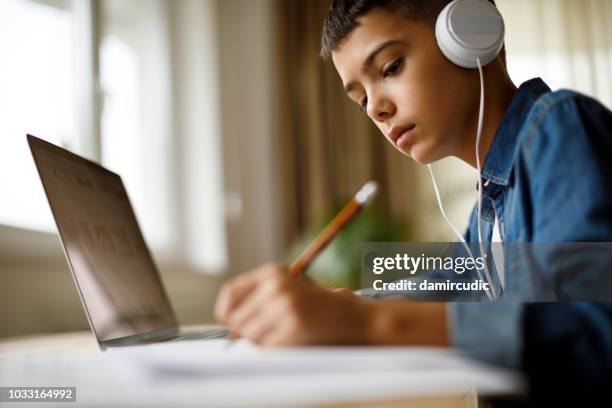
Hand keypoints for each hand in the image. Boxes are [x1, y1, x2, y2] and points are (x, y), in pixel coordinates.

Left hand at [214, 263, 371, 346]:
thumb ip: (258, 301)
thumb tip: (230, 328)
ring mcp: (284, 305)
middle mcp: (276, 285)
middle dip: (247, 331)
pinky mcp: (293, 325)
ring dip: (261, 341)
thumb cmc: (317, 307)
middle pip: (237, 318)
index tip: (230, 322)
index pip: (230, 292)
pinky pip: (267, 347)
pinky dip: (275, 349)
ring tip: (283, 334)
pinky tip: (292, 340)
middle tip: (267, 332)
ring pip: (250, 335)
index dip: (225, 311)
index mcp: (272, 272)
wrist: (351, 316)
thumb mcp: (287, 291)